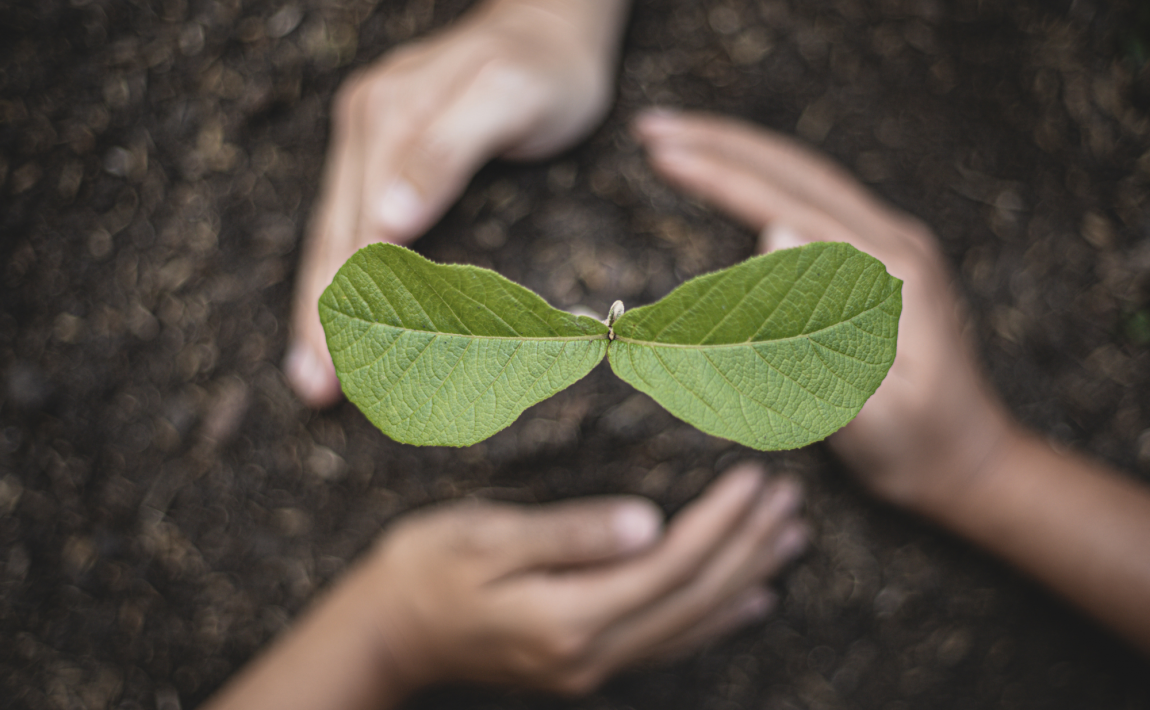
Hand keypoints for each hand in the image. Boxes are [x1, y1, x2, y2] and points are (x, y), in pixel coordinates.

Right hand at [286, 0, 628, 406]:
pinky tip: (330, 312)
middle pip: (332, 239)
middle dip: (320, 320)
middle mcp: (365, 125)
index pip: (356, 231)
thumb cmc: (543, 69)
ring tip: (310, 374)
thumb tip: (386, 222)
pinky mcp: (378, 146)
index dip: (345, 304)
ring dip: (318, 305)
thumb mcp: (508, 98)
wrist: (549, 25)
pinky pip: (347, 218)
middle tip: (315, 392)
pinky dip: (337, 273)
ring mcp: (366, 134)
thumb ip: (448, 151)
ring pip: (331, 233)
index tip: (341, 369)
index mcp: (388, 118)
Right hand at [361, 462, 806, 695]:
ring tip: (791, 539)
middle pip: (694, 597)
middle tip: (791, 499)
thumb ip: (569, 534)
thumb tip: (649, 523)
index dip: (721, 521)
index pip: (671, 565)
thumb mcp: (486, 539)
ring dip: (746, 578)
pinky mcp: (586, 663)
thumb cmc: (425, 570)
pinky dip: (718, 619)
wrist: (387, 634)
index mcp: (570, 616)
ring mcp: (591, 666)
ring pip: (692, 622)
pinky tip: (751, 600)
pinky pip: (670, 644)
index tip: (757, 476)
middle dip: (748, 546)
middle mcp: (592, 653)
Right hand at [633, 111, 1019, 515]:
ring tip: (676, 141)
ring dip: (738, 152)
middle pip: (794, 168)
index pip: (787, 203)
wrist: (967, 460)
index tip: (661, 154)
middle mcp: (892, 243)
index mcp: (889, 273)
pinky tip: (733, 176)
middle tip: (650, 126)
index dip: (720, 175)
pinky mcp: (877, 261)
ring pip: (803, 176)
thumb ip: (819, 335)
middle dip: (718, 140)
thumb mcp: (869, 411)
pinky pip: (812, 199)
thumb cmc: (914, 445)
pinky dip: (762, 178)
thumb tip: (774, 233)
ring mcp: (888, 247)